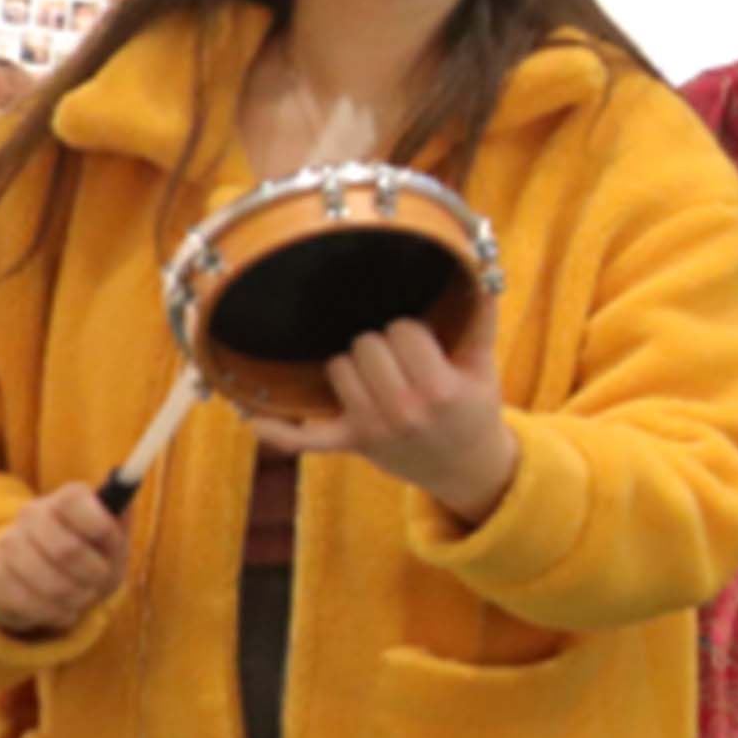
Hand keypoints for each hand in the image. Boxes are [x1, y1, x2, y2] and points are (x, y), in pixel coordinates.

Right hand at [0, 481, 131, 641]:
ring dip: (78, 598)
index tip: (112, 545)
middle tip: (101, 580)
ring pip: (51, 584)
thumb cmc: (91, 555)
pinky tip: (64, 610)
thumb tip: (127, 485)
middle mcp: (31, 515)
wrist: (47, 586)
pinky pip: (31, 605)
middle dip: (95, 574)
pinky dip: (57, 614)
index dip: (100, 527)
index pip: (73, 501)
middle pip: (66, 550)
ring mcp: (8, 546)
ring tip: (84, 597)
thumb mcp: (113, 540)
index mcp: (65, 499)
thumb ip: (120, 518)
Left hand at [248, 318, 517, 523]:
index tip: (425, 342)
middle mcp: (402, 410)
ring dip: (354, 365)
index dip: (412, 329)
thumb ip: (481, 319)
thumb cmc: (474, 407)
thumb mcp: (484, 366)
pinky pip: (303, 438)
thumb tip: (481, 270)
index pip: (404, 331)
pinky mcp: (350, 443)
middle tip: (402, 359)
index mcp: (439, 389)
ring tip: (378, 375)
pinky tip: (253, 415)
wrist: (465, 467)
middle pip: (367, 345)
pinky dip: (278, 429)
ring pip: (338, 368)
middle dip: (383, 344)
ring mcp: (372, 428)